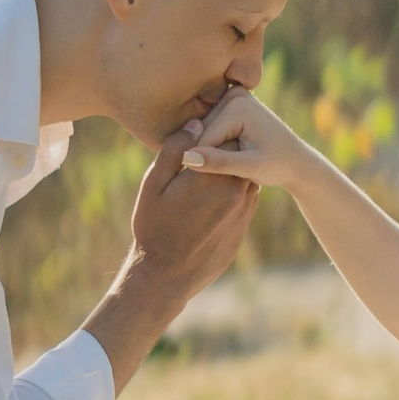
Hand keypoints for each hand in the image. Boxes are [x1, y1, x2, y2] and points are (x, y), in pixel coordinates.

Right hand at [125, 131, 255, 297]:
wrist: (167, 276)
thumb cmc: (153, 227)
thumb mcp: (153, 184)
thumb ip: (174, 150)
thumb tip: (196, 123)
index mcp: (211, 174)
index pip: (225, 134)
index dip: (214, 128)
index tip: (203, 128)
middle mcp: (234, 189)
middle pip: (238, 153)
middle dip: (224, 147)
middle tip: (207, 145)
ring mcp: (243, 209)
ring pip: (244, 174)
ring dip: (231, 169)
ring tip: (209, 169)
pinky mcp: (244, 224)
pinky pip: (245, 196)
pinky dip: (233, 188)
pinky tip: (212, 194)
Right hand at [177, 87, 312, 189]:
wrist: (297, 161)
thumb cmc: (277, 167)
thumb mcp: (250, 168)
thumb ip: (219, 162)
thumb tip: (186, 158)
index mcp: (237, 105)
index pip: (203, 139)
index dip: (203, 164)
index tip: (207, 182)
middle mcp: (233, 94)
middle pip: (202, 133)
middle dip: (207, 156)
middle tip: (221, 174)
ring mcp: (232, 97)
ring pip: (203, 132)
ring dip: (208, 153)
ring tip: (225, 169)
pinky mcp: (231, 105)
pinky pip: (210, 129)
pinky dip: (213, 147)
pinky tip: (225, 160)